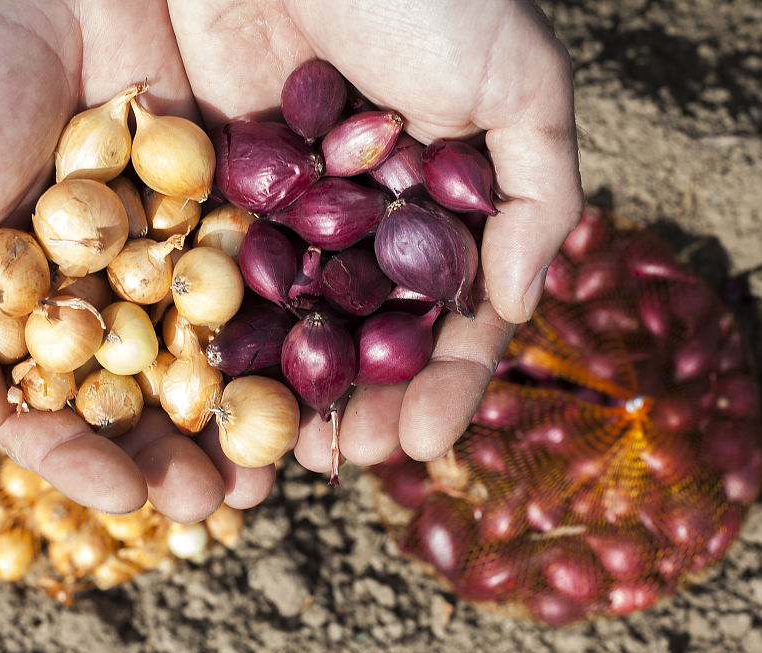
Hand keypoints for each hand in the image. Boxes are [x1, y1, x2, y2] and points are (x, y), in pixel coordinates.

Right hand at [0, 0, 273, 521]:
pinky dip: (289, 334)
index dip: (88, 459)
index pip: (62, 407)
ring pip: (217, 354)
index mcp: (32, 312)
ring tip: (271, 470)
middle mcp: (110, 294)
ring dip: (245, 417)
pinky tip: (314, 380)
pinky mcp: (240, 205)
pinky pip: (268, 280)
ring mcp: (180, 253)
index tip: (126, 496)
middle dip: (181, 456)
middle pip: (151, 396)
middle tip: (217, 504)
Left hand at [169, 0, 582, 470]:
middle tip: (343, 461)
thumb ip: (538, 200)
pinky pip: (228, 275)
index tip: (423, 442)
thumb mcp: (521, 82)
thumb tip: (517, 306)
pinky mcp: (223, 184)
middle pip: (373, 333)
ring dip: (294, 391)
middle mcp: (374, 212)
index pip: (453, 313)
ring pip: (300, 321)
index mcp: (450, 196)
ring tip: (284, 453)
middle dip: (364, 404)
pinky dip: (230, 336)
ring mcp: (296, 204)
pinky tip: (222, 390)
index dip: (444, 383)